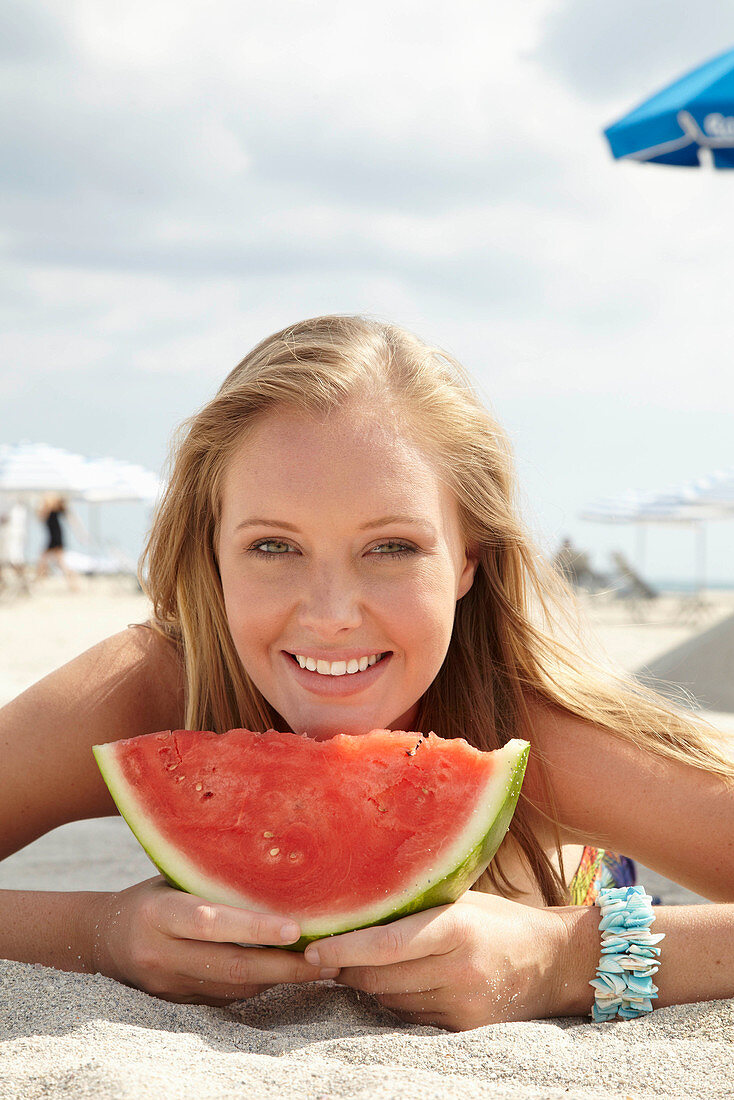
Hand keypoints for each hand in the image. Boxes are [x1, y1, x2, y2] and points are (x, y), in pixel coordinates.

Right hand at [90, 876, 337, 1004]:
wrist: (102, 939)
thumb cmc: (152, 895)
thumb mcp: (173, 878)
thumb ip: (213, 880)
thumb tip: (275, 867)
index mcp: (159, 913)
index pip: (210, 922)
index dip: (254, 927)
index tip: (296, 928)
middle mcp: (161, 953)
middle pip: (230, 966)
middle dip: (283, 966)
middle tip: (326, 960)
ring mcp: (167, 985)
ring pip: (232, 988)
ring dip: (277, 978)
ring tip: (319, 966)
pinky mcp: (176, 1004)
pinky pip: (225, 999)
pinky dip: (256, 985)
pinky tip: (283, 972)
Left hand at [303, 891, 569, 1030]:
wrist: (554, 961)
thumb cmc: (499, 919)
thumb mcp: (463, 900)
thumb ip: (418, 905)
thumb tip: (359, 901)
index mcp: (457, 929)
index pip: (387, 945)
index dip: (344, 949)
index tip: (312, 950)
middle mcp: (459, 970)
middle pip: (380, 977)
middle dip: (347, 967)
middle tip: (325, 954)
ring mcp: (462, 1004)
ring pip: (390, 1000)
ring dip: (368, 985)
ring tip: (358, 964)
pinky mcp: (465, 1028)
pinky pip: (410, 1017)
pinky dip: (395, 1002)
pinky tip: (395, 983)